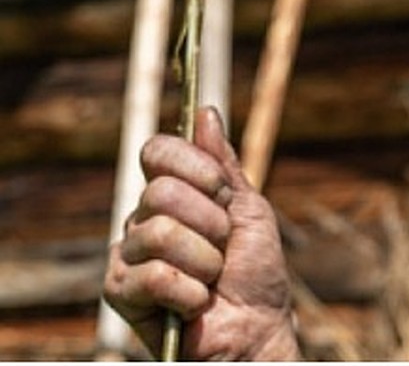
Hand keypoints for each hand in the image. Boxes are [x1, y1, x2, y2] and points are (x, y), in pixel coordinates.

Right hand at [103, 107, 300, 359]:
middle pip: (159, 192)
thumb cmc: (255, 271)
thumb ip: (223, 165)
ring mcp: (127, 254)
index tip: (220, 190)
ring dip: (204, 261)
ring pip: (159, 234)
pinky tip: (194, 303)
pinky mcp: (119, 292)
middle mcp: (143, 218)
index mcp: (173, 192)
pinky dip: (189, 292)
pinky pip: (152, 276)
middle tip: (223, 247)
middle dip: (209, 223)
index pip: (156, 151)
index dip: (191, 166)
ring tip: (212, 279)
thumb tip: (205, 112)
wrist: (256, 328)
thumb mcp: (249, 209)